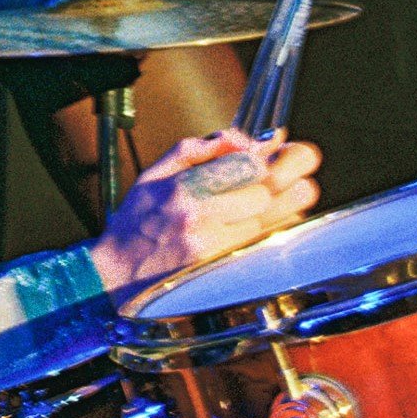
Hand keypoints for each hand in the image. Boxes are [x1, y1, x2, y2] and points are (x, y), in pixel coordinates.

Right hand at [89, 129, 319, 298]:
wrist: (116, 279)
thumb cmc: (136, 225)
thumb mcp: (155, 173)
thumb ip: (196, 149)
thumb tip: (240, 138)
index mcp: (183, 188)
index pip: (243, 164)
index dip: (263, 156)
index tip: (268, 153)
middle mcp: (200, 219)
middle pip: (265, 193)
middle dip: (283, 177)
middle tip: (300, 162)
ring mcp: (215, 250)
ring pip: (272, 221)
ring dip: (287, 204)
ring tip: (298, 188)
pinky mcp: (223, 272)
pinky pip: (265, 246)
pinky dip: (277, 230)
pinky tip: (280, 219)